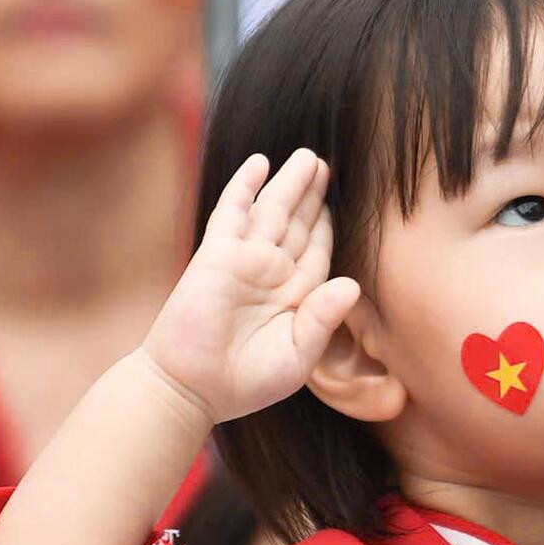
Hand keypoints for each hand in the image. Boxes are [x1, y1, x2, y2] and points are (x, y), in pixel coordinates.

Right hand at [141, 148, 360, 424]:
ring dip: (289, 183)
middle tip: (326, 164)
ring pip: (273, 210)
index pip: (317, 253)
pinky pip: (234, 212)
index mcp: (295, 298)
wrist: (191, 388)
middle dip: (312, 194)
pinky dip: (246, 186)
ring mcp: (245, 261)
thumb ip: (323, 319)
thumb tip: (352, 285)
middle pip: (298, 224)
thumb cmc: (247, 382)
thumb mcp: (298, 355)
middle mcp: (272, 274)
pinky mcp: (217, 254)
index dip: (328, 227)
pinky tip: (260, 163)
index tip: (339, 203)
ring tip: (308, 156)